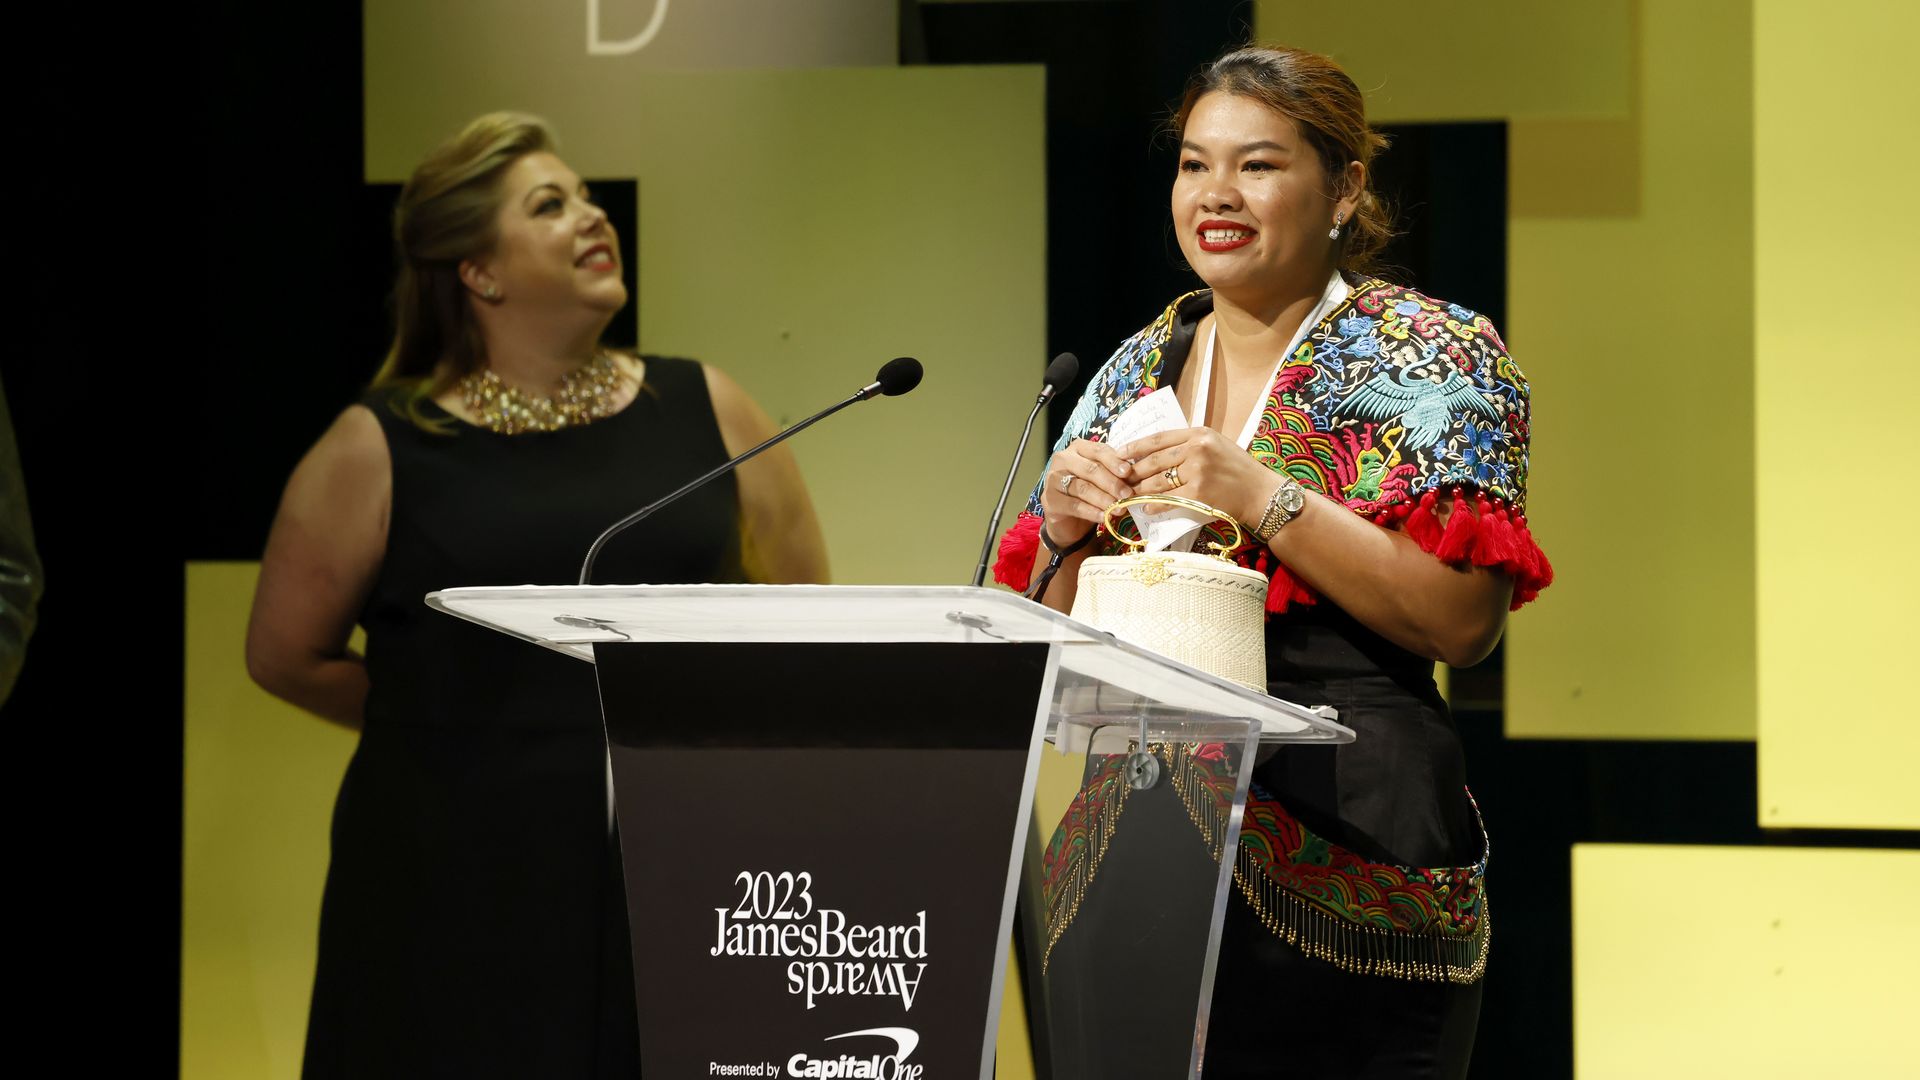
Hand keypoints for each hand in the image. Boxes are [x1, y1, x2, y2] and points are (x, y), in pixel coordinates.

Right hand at [1040, 438, 1134, 541]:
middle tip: (1127, 494)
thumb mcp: (1102, 478)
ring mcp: (1053, 479)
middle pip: (1091, 469)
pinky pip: (1074, 506)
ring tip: (1119, 508)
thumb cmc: (1089, 492)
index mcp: (1077, 448)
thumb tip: (1133, 474)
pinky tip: (1104, 517)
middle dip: (1112, 482)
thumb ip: (1114, 472)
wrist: (1068, 519)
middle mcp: (1062, 460)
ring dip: (1104, 499)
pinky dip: (1092, 512)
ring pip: (1083, 488)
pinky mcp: (1050, 500)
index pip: (1098, 451)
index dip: (1114, 461)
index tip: (1128, 472)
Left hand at [1116, 427, 1280, 526]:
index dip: (1134, 447)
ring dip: (1140, 490)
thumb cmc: (1239, 470)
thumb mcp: (1216, 445)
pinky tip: (1146, 507)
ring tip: (1129, 495)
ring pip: (1157, 480)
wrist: (1261, 493)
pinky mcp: (1198, 493)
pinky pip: (1167, 499)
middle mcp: (1196, 449)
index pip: (1158, 438)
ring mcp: (1197, 471)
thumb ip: (1190, 445)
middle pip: (1153, 460)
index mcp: (1198, 434)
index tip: (1119, 453)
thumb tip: (1157, 453)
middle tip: (1119, 479)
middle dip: (1132, 471)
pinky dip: (1153, 504)